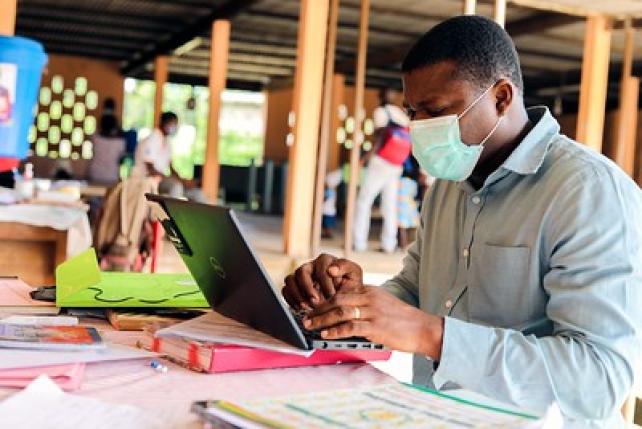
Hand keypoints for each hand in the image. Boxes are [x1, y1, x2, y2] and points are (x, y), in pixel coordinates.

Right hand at [282, 254, 362, 310]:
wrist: (345, 299)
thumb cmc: (350, 286)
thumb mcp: (354, 275)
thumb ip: (346, 267)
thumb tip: (331, 269)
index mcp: (325, 260)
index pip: (320, 267)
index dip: (325, 283)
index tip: (332, 296)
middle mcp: (310, 266)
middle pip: (301, 272)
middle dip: (308, 288)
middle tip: (316, 302)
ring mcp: (300, 276)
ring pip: (290, 280)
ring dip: (298, 295)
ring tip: (307, 307)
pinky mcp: (293, 287)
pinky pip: (285, 290)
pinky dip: (291, 300)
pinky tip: (300, 309)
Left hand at [303, 286, 443, 359]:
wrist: (424, 329)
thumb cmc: (403, 320)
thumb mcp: (383, 305)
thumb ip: (365, 305)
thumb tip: (344, 315)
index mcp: (370, 291)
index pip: (341, 292)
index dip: (324, 300)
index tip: (312, 308)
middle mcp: (370, 298)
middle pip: (337, 299)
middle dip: (318, 309)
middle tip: (306, 317)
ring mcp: (373, 311)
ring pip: (341, 311)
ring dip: (322, 319)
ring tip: (310, 326)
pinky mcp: (376, 326)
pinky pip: (350, 326)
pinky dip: (335, 330)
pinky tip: (326, 334)